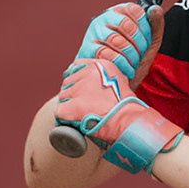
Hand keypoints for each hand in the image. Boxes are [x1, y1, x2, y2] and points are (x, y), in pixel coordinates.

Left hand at [54, 60, 182, 174]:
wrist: (129, 121)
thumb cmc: (126, 106)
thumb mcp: (119, 81)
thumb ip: (105, 77)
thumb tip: (90, 81)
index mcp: (100, 65)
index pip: (77, 66)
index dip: (77, 79)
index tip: (81, 89)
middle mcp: (89, 73)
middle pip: (68, 82)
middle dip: (73, 94)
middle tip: (85, 105)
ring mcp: (79, 90)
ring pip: (63, 97)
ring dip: (69, 106)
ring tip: (83, 114)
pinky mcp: (73, 106)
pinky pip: (59, 111)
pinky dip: (64, 118)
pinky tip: (75, 121)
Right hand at [69, 2, 161, 86]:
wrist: (118, 83)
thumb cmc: (133, 59)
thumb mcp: (150, 42)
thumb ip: (156, 24)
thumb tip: (155, 9)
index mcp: (120, 12)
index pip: (136, 11)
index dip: (145, 30)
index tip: (146, 42)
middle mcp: (105, 17)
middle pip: (126, 25)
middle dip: (138, 44)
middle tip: (140, 54)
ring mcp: (94, 32)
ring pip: (116, 40)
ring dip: (131, 55)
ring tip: (133, 63)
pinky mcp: (86, 48)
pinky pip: (106, 53)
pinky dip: (122, 64)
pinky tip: (127, 69)